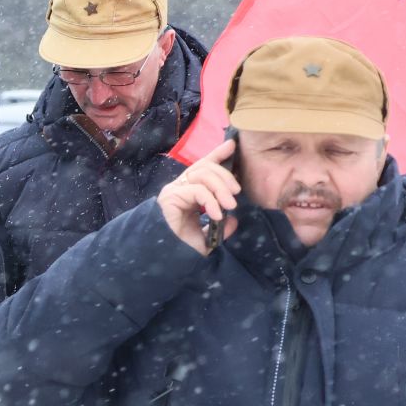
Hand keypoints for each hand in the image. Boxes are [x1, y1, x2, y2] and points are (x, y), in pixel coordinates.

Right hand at [158, 139, 240, 255]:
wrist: (168, 260)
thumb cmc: (184, 248)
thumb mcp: (209, 236)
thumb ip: (221, 227)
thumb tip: (233, 220)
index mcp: (190, 192)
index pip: (203, 167)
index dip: (217, 155)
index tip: (232, 146)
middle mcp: (180, 187)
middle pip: (205, 167)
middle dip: (224, 175)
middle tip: (237, 192)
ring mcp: (174, 191)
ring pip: (202, 174)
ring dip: (220, 187)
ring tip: (230, 205)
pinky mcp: (170, 197)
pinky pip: (196, 190)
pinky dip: (211, 200)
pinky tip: (217, 215)